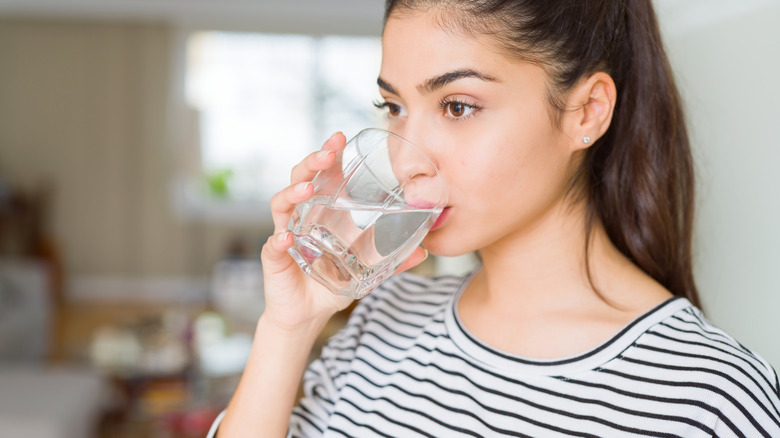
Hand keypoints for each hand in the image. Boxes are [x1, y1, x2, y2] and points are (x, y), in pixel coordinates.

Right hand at [260, 132, 428, 331]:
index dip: (328, 155)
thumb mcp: (367, 271)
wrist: (307, 315)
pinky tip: (286, 239)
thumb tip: (424, 251)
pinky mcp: (275, 259)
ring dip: (293, 193)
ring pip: (281, 205)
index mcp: (320, 212)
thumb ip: (393, 260)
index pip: (322, 176)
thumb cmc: (331, 284)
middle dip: (312, 163)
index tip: (340, 138)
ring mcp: (285, 235)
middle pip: (300, 179)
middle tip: (328, 153)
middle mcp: (299, 217)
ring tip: (308, 189)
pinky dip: (278, 241)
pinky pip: (273, 246)